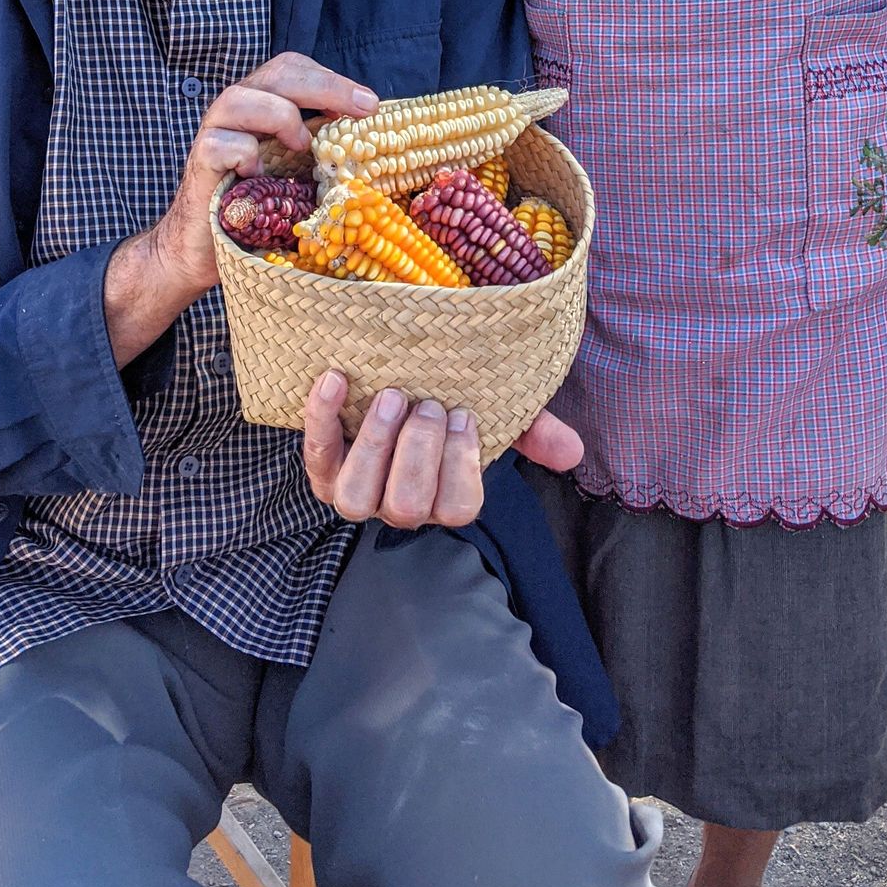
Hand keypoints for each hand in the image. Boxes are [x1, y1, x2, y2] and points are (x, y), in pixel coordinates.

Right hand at [103, 56, 375, 367]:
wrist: (205, 250)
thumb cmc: (260, 212)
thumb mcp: (299, 176)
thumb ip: (324, 152)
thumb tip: (378, 144)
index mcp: (263, 105)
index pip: (295, 69)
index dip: (332, 80)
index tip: (371, 104)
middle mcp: (238, 110)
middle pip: (278, 73)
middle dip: (325, 86)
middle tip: (362, 108)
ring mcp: (215, 133)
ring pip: (243, 99)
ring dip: (282, 117)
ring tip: (303, 147)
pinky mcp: (200, 163)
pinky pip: (224, 144)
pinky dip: (246, 156)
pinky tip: (258, 178)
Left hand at [303, 373, 583, 529]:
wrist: (391, 380)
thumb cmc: (449, 401)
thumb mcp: (495, 412)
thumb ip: (532, 430)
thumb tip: (572, 452)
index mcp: (443, 497)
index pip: (459, 508)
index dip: (461, 465)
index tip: (464, 415)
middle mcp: (399, 506)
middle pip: (408, 506)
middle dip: (419, 452)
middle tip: (429, 403)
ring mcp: (356, 492)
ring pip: (357, 497)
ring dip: (375, 443)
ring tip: (391, 396)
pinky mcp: (321, 469)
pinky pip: (315, 456)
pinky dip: (322, 417)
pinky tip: (335, 378)